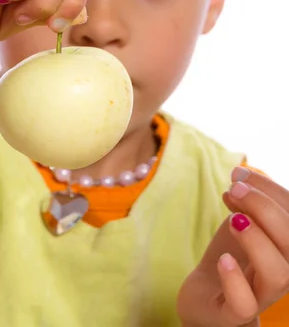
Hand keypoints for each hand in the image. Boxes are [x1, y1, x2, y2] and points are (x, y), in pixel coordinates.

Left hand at [177, 168, 288, 326]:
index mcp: (286, 247)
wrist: (205, 296)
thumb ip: (248, 204)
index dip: (270, 189)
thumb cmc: (232, 257)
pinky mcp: (234, 313)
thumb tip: (241, 177)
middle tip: (233, 189)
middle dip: (264, 208)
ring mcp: (261, 297)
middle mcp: (282, 273)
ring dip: (256, 239)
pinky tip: (223, 259)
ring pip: (278, 274)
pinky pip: (245, 303)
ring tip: (232, 220)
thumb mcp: (242, 224)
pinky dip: (235, 279)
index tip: (239, 173)